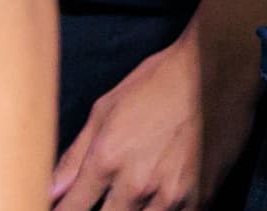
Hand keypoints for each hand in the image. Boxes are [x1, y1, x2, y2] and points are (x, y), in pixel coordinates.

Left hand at [49, 16, 259, 210]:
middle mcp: (136, 184)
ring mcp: (171, 195)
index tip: (65, 208)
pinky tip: (160, 199)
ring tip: (135, 193)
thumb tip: (49, 192)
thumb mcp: (106, 109)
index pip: (71, 210)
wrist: (217, 69)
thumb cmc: (159, 82)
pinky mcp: (200, 197)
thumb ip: (75, 156)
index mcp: (107, 159)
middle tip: (105, 197)